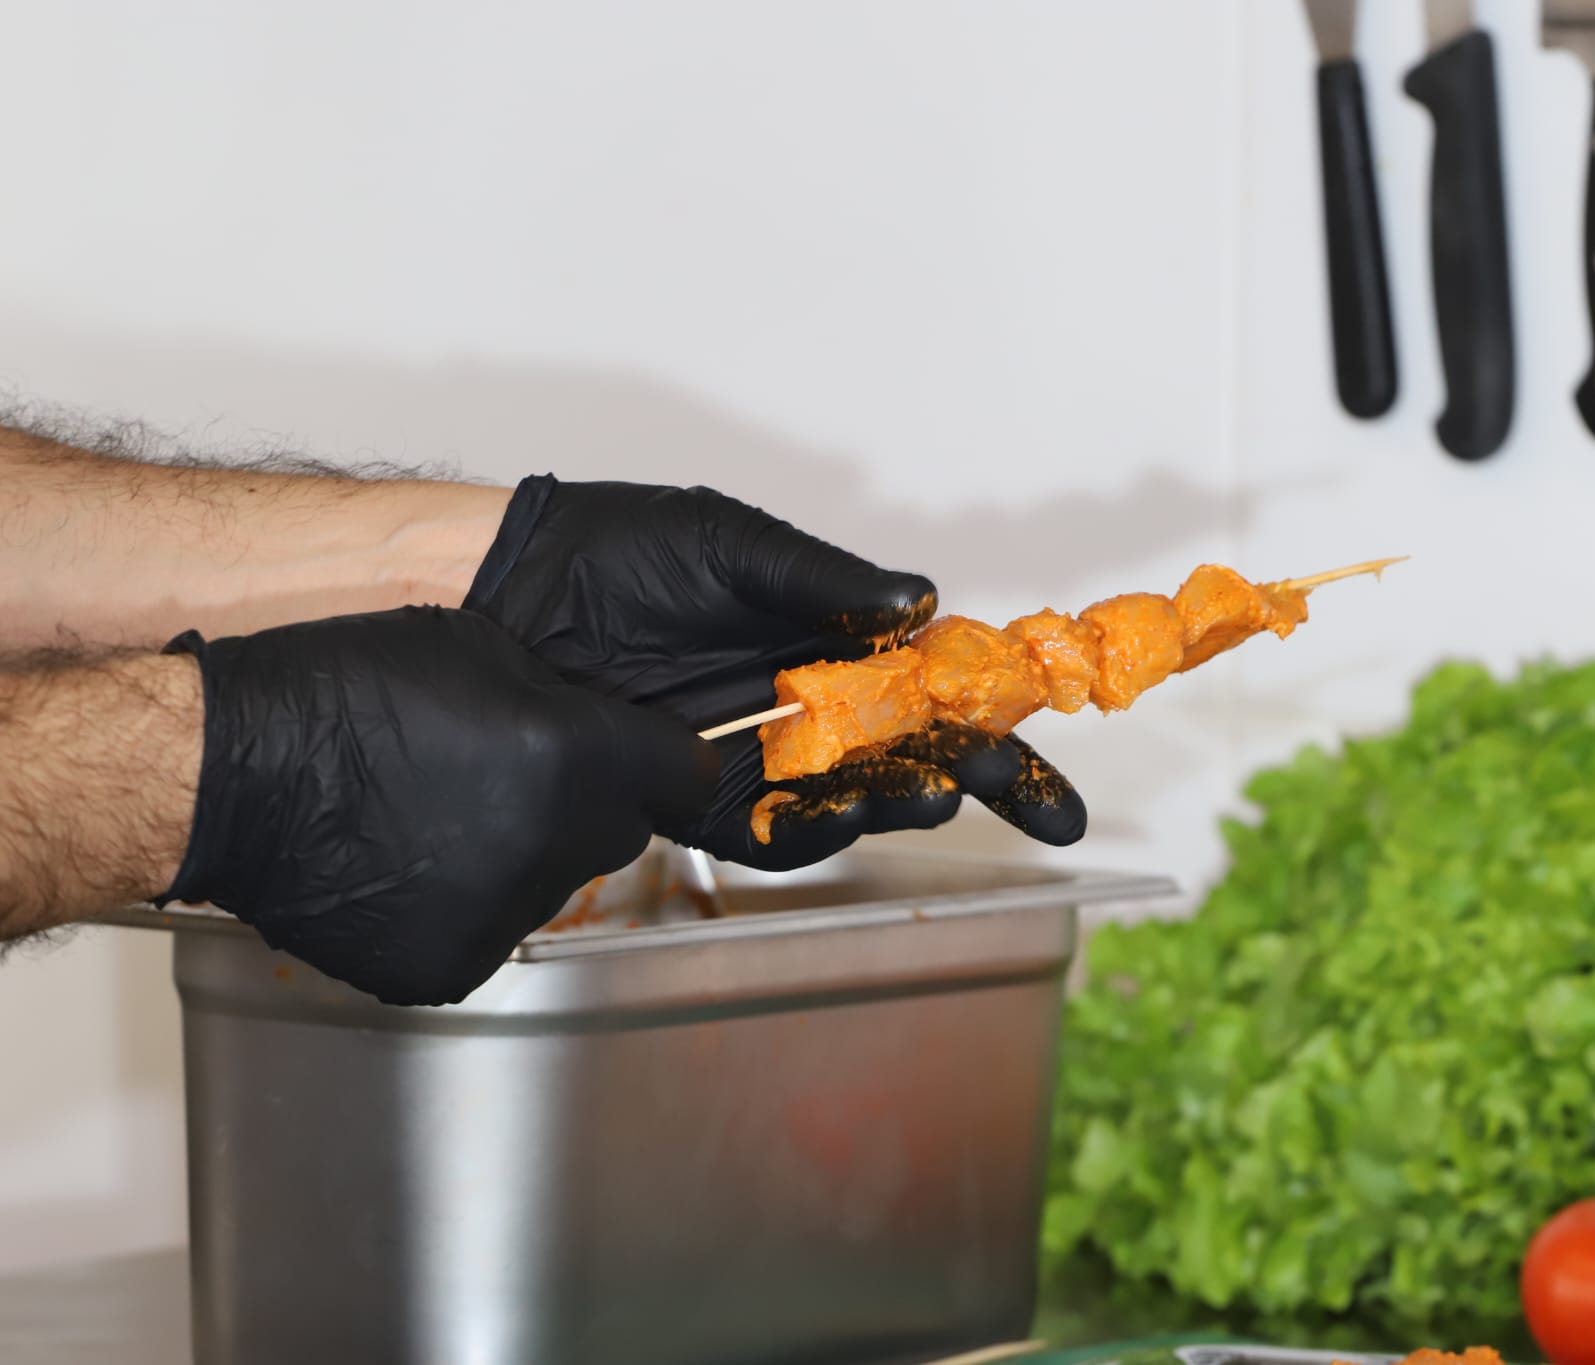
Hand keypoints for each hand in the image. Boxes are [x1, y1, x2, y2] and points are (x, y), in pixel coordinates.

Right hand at [160, 607, 719, 1005]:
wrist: (231, 774)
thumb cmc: (345, 691)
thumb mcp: (483, 654)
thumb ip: (572, 704)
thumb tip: (620, 735)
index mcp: (574, 759)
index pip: (686, 775)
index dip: (670, 761)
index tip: (653, 758)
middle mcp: (553, 845)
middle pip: (620, 830)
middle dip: (589, 804)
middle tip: (517, 777)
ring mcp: (502, 915)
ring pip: (552, 884)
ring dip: (522, 855)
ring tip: (442, 818)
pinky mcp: (450, 966)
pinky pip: (489, 931)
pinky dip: (463, 905)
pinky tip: (411, 865)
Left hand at [462, 476, 1085, 868]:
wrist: (507, 594)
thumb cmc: (614, 551)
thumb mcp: (730, 547)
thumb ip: (823, 582)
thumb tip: (921, 602)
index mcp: (830, 638)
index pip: (937, 681)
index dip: (999, 714)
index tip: (1047, 735)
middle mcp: (807, 704)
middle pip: (921, 753)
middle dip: (990, 780)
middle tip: (1045, 807)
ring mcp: (758, 756)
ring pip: (858, 798)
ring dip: (909, 802)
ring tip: (946, 794)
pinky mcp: (700, 798)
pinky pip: (771, 831)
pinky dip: (814, 830)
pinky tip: (848, 813)